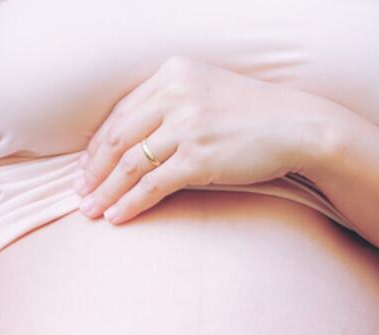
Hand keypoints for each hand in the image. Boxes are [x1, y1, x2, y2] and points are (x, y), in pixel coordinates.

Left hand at [73, 53, 336, 223]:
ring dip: (107, 191)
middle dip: (94, 170)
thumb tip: (138, 137)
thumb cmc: (256, 114)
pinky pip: (152, 184)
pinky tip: (119, 216)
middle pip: (119, 137)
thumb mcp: (210, 91)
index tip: (86, 165)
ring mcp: (187, 127)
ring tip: (93, 211)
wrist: (297, 126)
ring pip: (130, 163)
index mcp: (173, 74)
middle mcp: (176, 95)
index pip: (122, 111)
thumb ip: (174, 102)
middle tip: (80, 192)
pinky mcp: (198, 158)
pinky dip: (131, 203)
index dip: (99, 143)